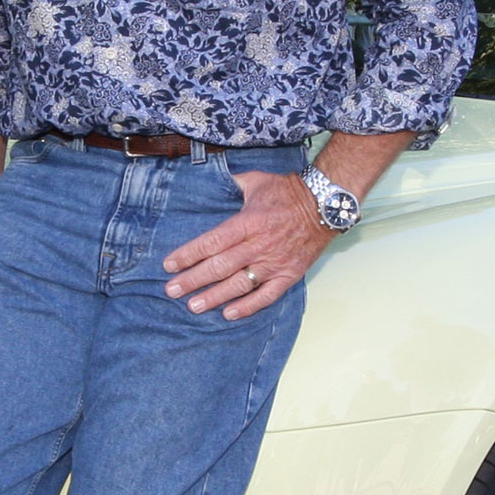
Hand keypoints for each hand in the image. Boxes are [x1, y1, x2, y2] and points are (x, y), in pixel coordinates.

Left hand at [163, 169, 330, 318]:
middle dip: (193, 280)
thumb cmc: (287, 192)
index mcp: (248, 221)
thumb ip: (232, 185)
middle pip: (220, 266)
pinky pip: (266, 295)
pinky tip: (229, 314)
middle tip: (172, 291)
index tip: (169, 265)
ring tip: (194, 306)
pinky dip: (248, 306)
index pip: (212, 242)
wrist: (325, 205)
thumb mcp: (256, 181)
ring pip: (240, 284)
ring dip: (215, 296)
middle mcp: (259, 244)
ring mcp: (274, 262)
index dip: (188, 255)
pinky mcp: (288, 274)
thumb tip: (211, 183)